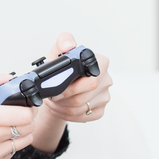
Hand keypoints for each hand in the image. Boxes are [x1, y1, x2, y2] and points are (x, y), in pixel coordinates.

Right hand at [0, 68, 34, 158]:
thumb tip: (8, 78)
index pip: (24, 115)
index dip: (28, 107)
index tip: (24, 104)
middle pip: (28, 127)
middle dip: (26, 118)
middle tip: (16, 113)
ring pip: (24, 141)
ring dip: (20, 131)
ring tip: (6, 125)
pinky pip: (13, 152)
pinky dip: (9, 144)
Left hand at [31, 33, 112, 151]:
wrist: (59, 87)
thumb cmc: (61, 69)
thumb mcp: (58, 52)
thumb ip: (63, 42)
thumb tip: (69, 46)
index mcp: (101, 63)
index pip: (93, 77)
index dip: (72, 84)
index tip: (57, 85)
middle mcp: (107, 80)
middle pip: (84, 95)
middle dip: (63, 97)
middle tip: (51, 95)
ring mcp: (105, 96)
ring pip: (80, 108)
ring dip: (61, 106)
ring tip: (53, 100)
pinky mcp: (100, 111)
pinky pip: (82, 116)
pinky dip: (66, 114)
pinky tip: (60, 107)